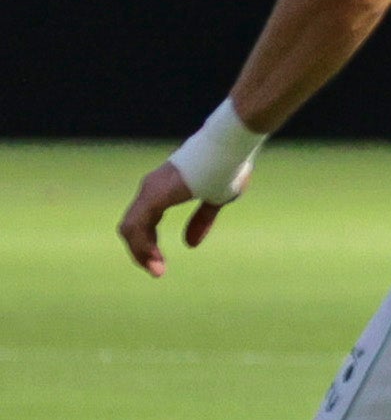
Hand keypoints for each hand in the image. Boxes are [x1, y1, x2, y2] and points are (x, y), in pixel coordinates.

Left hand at [117, 160, 226, 275]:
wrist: (230, 148)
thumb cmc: (227, 167)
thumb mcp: (216, 200)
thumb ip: (201, 220)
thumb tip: (189, 244)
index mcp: (162, 191)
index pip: (143, 223)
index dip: (148, 245)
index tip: (160, 264)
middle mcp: (151, 189)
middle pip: (132, 228)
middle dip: (141, 253)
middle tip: (157, 272)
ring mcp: (150, 191)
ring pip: (130, 229)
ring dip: (140, 253)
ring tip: (157, 270)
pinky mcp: (155, 195)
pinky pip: (137, 226)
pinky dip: (142, 245)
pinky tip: (155, 258)